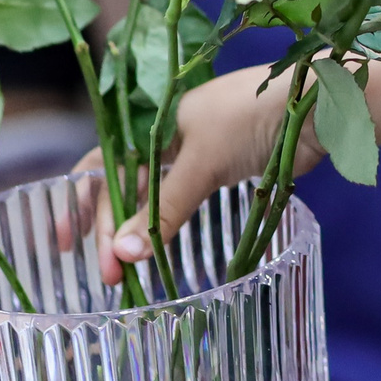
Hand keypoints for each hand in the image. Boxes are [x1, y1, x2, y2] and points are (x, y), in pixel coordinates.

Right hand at [86, 66, 310, 285]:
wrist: (315, 104)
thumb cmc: (250, 118)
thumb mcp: (201, 161)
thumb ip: (164, 208)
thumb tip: (123, 255)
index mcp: (153, 123)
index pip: (102, 163)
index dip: (80, 201)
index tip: (65, 243)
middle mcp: (169, 138)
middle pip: (127, 189)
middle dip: (112, 231)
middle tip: (110, 276)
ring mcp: (197, 154)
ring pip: (155, 199)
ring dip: (140, 234)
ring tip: (129, 274)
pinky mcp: (224, 170)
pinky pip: (184, 201)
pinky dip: (169, 227)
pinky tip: (159, 253)